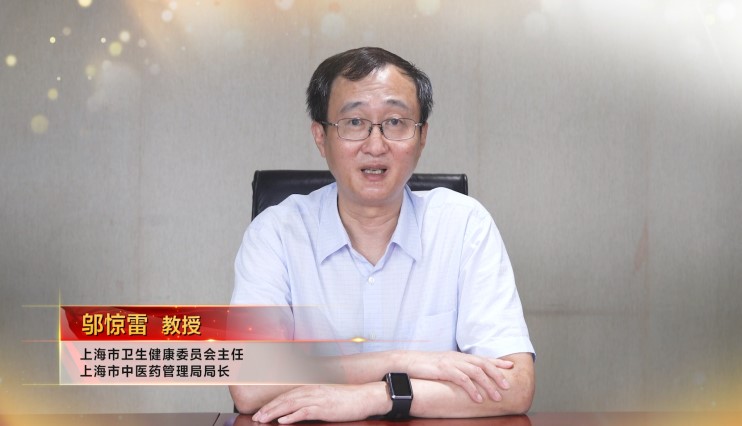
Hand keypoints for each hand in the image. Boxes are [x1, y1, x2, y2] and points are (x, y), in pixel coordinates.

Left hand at [252, 383, 387, 423]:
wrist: (364, 397)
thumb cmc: (347, 399)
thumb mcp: (327, 396)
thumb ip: (313, 399)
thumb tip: (299, 407)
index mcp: (311, 387)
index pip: (287, 394)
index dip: (272, 403)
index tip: (261, 411)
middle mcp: (312, 390)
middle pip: (285, 399)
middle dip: (268, 408)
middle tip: (256, 417)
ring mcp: (318, 399)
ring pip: (290, 404)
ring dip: (274, 412)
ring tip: (263, 419)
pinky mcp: (324, 408)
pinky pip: (304, 412)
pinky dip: (291, 416)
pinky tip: (282, 421)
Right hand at [401, 351, 513, 402]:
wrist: (406, 362)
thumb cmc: (423, 365)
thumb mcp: (443, 364)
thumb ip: (455, 368)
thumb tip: (466, 377)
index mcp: (458, 356)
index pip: (482, 357)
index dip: (497, 362)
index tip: (511, 366)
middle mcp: (457, 357)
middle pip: (483, 363)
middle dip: (497, 374)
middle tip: (508, 386)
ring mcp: (451, 362)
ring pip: (476, 372)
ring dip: (488, 385)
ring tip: (497, 396)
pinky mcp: (444, 370)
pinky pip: (462, 379)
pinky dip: (472, 389)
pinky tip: (478, 398)